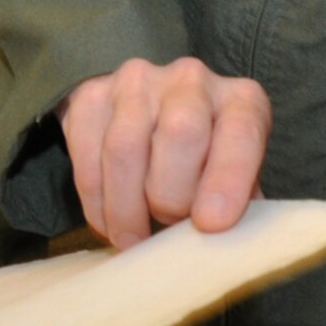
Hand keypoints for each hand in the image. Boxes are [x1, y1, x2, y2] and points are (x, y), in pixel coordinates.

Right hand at [58, 56, 269, 248]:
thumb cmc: (205, 159)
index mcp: (240, 101)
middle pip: (179, 133)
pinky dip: (95, 201)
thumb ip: (237, 204)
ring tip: (132, 239)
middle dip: (170, 195)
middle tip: (168, 226)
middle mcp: (191, 80)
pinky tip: (107, 222)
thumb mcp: (235, 176)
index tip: (211, 224)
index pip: (240, 133)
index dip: (226, 179)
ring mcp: (137, 82)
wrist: (151, 112)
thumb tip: (229, 245)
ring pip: (124, 147)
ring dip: (125, 207)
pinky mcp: (91, 95)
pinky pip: (85, 152)